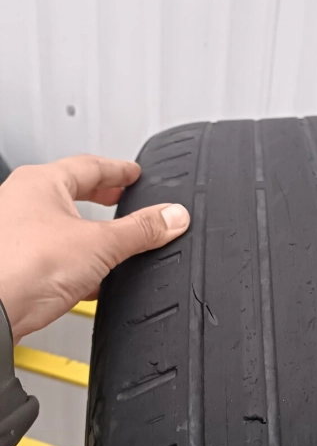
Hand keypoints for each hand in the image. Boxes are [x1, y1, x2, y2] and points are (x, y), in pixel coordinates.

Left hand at [0, 155, 189, 342]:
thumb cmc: (20, 266)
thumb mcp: (100, 244)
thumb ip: (140, 230)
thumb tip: (172, 216)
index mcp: (40, 182)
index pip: (90, 165)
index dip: (119, 170)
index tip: (133, 173)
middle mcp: (20, 201)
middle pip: (71, 193)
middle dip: (101, 198)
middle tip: (122, 199)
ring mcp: (13, 233)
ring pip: (60, 226)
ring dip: (87, 234)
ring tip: (111, 243)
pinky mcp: (13, 264)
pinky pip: (51, 255)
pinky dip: (74, 262)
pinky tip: (89, 280)